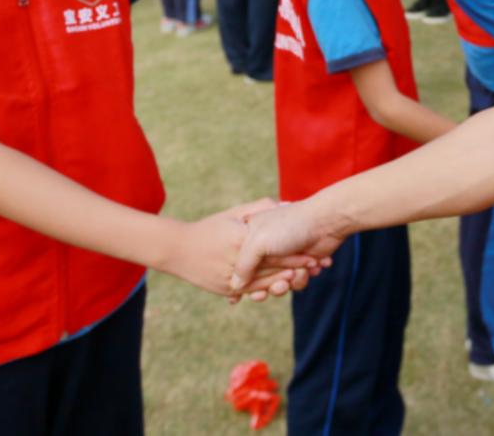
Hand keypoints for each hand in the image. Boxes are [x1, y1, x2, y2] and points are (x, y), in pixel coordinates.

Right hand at [157, 199, 322, 298]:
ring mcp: (234, 278)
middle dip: (297, 269)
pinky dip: (266, 288)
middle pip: (274, 269)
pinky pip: (252, 291)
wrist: (177, 249)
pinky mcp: (228, 290)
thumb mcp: (233, 213)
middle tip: (317, 268)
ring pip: (266, 283)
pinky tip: (280, 285)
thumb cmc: (208, 228)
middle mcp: (241, 261)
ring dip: (284, 282)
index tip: (315, 253)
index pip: (276, 252)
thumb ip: (259, 208)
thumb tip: (284, 203)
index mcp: (244, 241)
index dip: (297, 254)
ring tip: (300, 279)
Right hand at [230, 201, 343, 300]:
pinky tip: (310, 269)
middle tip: (281, 284)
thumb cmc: (288, 226)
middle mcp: (265, 249)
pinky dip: (301, 280)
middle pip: (259, 280)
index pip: (242, 268)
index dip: (247, 284)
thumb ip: (244, 264)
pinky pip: (294, 282)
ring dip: (287, 284)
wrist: (324, 222)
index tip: (255, 293)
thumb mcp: (258, 242)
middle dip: (270, 286)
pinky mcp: (299, 264)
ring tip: (297, 274)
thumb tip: (234, 287)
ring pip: (277, 283)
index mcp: (250, 239)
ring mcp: (282, 257)